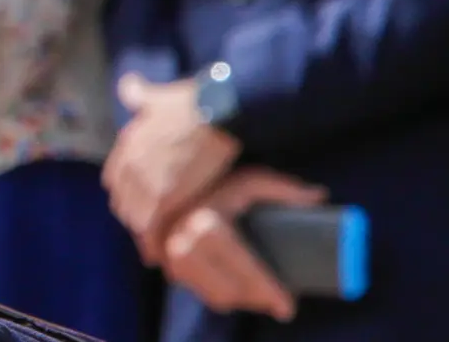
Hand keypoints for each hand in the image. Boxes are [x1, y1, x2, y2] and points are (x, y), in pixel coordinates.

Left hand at [103, 73, 240, 263]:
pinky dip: (154, 242)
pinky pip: (152, 229)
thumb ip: (139, 94)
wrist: (215, 112)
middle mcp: (129, 166)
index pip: (115, 180)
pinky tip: (160, 254)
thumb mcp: (157, 96)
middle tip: (149, 231)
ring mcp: (144, 183)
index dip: (127, 194)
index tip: (140, 204)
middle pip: (123, 203)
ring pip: (135, 219)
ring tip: (156, 247)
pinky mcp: (165, 198)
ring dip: (143, 233)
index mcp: (126, 145)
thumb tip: (128, 84)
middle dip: (134, 216)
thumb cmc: (192, 102)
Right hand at [160, 167, 326, 321]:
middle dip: (257, 300)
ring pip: (215, 296)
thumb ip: (284, 188)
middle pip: (229, 290)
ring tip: (264, 297)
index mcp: (207, 223)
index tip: (289, 306)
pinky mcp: (169, 265)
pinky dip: (223, 298)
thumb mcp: (252, 182)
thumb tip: (320, 196)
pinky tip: (239, 294)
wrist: (175, 187)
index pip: (242, 267)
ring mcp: (172, 257)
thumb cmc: (221, 184)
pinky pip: (201, 292)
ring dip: (243, 302)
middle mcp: (184, 243)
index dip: (267, 289)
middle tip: (281, 303)